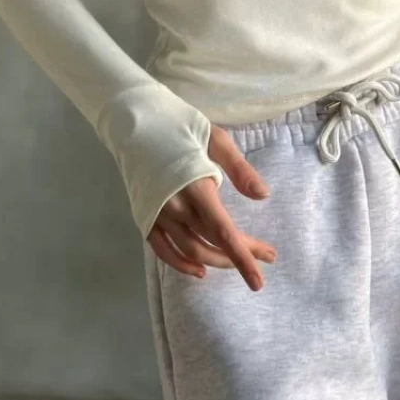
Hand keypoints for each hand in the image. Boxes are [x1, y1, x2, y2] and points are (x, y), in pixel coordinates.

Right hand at [146, 123, 276, 290]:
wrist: (134, 121)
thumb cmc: (179, 124)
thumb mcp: (215, 138)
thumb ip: (238, 169)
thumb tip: (263, 196)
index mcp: (196, 187)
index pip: (223, 232)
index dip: (243, 257)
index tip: (260, 278)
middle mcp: (175, 207)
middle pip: (211, 244)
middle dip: (239, 257)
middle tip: (265, 257)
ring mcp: (158, 215)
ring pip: (190, 251)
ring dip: (216, 261)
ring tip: (238, 262)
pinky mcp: (145, 217)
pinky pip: (163, 250)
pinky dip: (181, 264)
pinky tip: (200, 269)